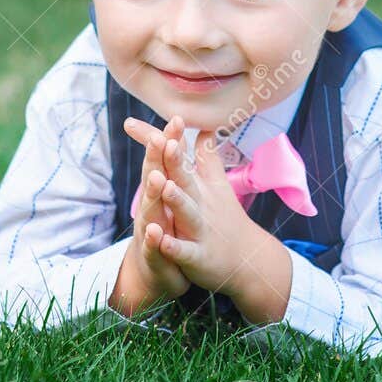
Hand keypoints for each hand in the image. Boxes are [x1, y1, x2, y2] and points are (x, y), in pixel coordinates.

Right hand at [108, 116, 188, 314]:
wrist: (154, 275)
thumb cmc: (169, 231)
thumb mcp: (175, 197)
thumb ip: (181, 166)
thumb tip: (186, 136)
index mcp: (160, 193)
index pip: (163, 162)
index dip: (169, 141)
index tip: (177, 119)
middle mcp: (152, 209)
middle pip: (152, 181)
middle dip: (155, 160)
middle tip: (160, 138)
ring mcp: (151, 233)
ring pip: (151, 212)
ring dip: (153, 196)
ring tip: (158, 179)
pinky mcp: (155, 258)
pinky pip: (154, 249)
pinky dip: (155, 241)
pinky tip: (156, 232)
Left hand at [151, 132, 292, 324]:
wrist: (249, 259)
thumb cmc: (226, 217)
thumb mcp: (217, 184)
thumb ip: (207, 155)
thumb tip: (204, 124)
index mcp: (199, 185)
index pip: (176, 158)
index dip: (159, 141)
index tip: (132, 122)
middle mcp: (200, 203)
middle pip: (185, 179)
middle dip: (174, 161)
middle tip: (162, 140)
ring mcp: (200, 230)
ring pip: (187, 213)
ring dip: (176, 200)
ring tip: (164, 185)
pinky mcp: (200, 257)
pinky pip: (185, 252)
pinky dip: (174, 247)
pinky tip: (161, 241)